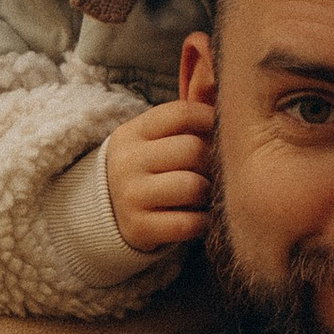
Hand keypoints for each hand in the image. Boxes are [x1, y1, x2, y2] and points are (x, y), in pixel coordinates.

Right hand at [104, 99, 212, 257]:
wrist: (105, 215)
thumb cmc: (146, 172)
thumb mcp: (151, 141)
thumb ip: (182, 124)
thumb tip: (228, 105)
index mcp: (131, 133)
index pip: (182, 113)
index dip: (211, 119)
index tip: (221, 132)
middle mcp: (126, 162)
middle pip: (192, 149)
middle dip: (211, 161)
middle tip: (213, 170)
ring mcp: (130, 196)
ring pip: (193, 186)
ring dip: (208, 192)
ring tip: (205, 194)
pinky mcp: (139, 228)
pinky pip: (189, 222)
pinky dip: (203, 221)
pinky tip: (199, 217)